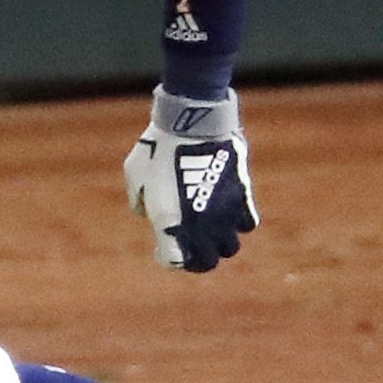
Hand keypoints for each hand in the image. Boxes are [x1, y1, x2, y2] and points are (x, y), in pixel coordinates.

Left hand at [122, 89, 259, 273]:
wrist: (191, 121)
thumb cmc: (157, 145)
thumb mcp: (136, 175)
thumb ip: (140, 201)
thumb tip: (147, 212)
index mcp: (169, 222)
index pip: (175, 262)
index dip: (167, 259)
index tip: (161, 249)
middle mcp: (200, 224)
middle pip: (208, 262)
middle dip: (199, 258)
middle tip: (192, 248)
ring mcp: (224, 212)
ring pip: (230, 246)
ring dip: (220, 242)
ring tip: (211, 230)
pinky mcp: (242, 195)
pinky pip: (247, 223)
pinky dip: (238, 223)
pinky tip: (228, 212)